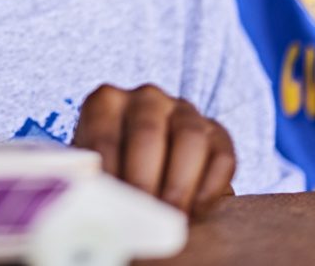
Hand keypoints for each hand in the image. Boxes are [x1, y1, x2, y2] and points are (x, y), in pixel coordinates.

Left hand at [72, 84, 234, 215]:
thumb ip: (94, 175)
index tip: (112, 204)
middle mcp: (146, 97)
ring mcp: (185, 111)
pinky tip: (197, 211)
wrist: (152, 171)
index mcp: (106, 100)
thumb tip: (92, 198)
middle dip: (145, 179)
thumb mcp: (96, 166)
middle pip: (147, 133)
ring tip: (172, 218)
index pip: (104, 134)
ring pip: (189, 139)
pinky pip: (222, 156)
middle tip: (145, 215)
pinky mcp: (217, 133)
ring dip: (180, 183)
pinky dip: (210, 187)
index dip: (109, 172)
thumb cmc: (114, 168)